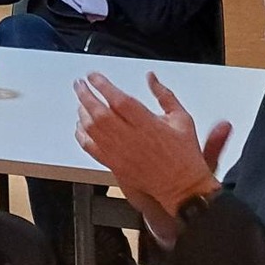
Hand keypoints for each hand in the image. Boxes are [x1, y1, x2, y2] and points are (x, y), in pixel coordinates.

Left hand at [74, 73, 229, 244]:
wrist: (183, 187)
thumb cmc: (184, 155)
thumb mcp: (182, 119)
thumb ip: (164, 95)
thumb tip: (151, 78)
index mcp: (148, 124)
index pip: (118, 99)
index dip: (102, 85)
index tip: (93, 76)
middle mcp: (131, 138)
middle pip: (99, 112)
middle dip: (85, 94)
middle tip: (80, 84)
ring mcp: (120, 152)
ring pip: (92, 128)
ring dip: (82, 112)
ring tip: (81, 101)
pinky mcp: (114, 165)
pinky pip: (90, 147)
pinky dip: (81, 135)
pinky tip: (80, 126)